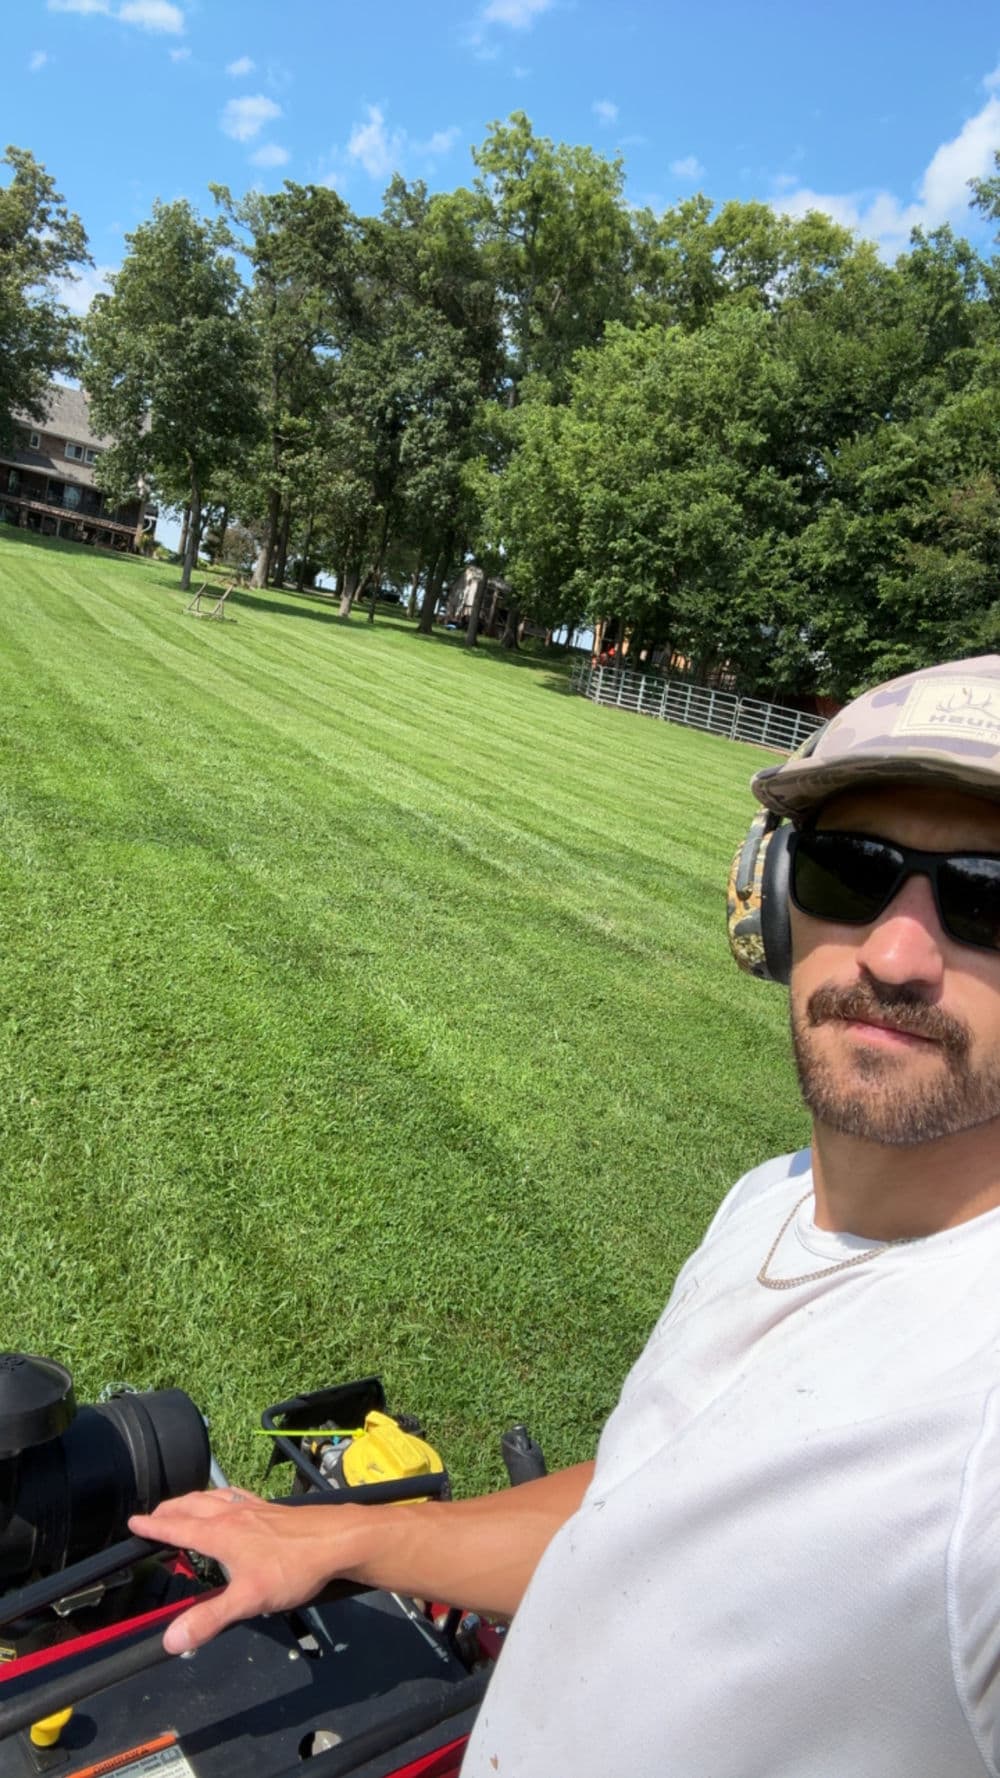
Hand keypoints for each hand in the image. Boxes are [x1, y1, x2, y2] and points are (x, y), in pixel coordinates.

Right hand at [129, 1488, 360, 1653]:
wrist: (338, 1540)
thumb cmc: (293, 1567)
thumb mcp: (248, 1600)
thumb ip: (210, 1619)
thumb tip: (171, 1640)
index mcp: (221, 1533)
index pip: (178, 1527)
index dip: (154, 1526)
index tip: (134, 1522)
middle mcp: (233, 1514)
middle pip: (193, 1505)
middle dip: (169, 1509)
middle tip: (153, 1515)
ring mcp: (254, 1508)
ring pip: (214, 1497)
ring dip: (192, 1500)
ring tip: (183, 1505)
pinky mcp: (273, 1509)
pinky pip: (237, 1495)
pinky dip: (221, 1496)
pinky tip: (230, 1500)